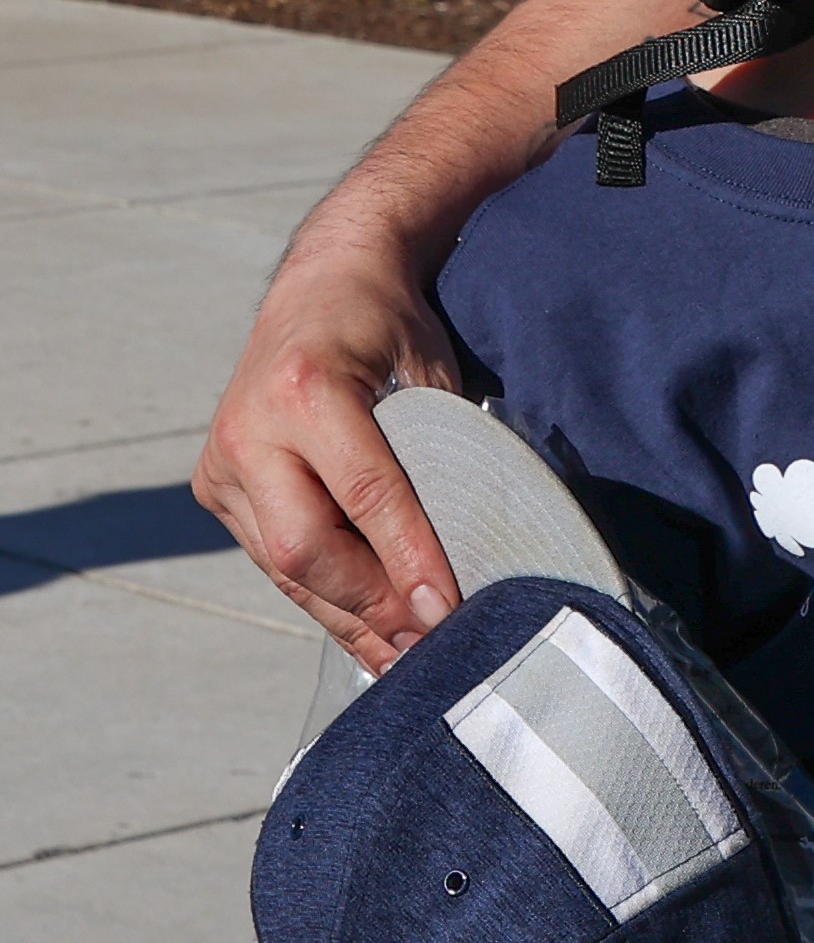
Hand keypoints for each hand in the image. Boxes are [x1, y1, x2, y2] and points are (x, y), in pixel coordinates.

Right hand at [192, 224, 463, 670]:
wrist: (321, 284)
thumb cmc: (385, 323)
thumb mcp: (426, 368)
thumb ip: (437, 448)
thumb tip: (468, 548)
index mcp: (305, 390)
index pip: (366, 493)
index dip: (409, 558)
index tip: (447, 609)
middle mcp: (249, 432)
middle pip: (306, 547)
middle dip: (371, 605)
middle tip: (431, 645)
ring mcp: (222, 465)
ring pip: (285, 566)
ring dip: (347, 616)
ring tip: (404, 658)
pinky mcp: (215, 489)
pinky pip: (272, 558)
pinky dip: (322, 596)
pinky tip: (365, 631)